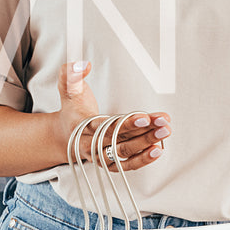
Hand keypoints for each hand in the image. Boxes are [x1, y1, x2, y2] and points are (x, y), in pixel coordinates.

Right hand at [54, 61, 170, 168]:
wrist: (65, 133)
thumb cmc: (73, 109)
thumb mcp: (67, 89)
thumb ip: (71, 75)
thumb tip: (82, 64)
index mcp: (80, 127)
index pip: (105, 126)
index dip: (125, 123)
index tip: (144, 117)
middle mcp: (89, 145)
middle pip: (119, 141)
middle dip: (143, 133)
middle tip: (162, 125)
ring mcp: (100, 156)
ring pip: (125, 152)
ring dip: (147, 144)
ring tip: (164, 132)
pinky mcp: (109, 163)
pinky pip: (126, 165)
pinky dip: (143, 160)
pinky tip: (158, 149)